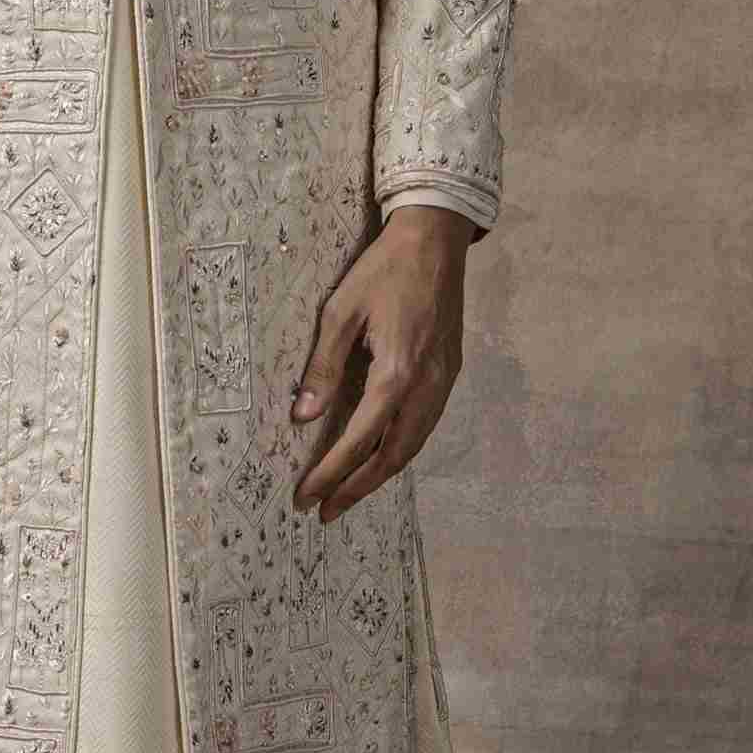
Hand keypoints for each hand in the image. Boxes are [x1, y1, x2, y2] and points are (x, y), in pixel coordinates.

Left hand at [289, 210, 473, 521]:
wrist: (436, 241)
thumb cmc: (383, 270)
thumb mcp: (340, 312)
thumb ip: (322, 367)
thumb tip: (302, 416)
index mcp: (397, 373)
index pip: (360, 440)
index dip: (331, 473)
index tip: (306, 496)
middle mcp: (427, 386)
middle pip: (393, 456)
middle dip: (357, 488)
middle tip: (325, 511)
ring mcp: (444, 382)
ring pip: (414, 446)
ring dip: (380, 474)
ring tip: (348, 492)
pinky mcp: (450, 373)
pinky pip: (425, 426)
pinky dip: (401, 450)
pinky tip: (382, 454)